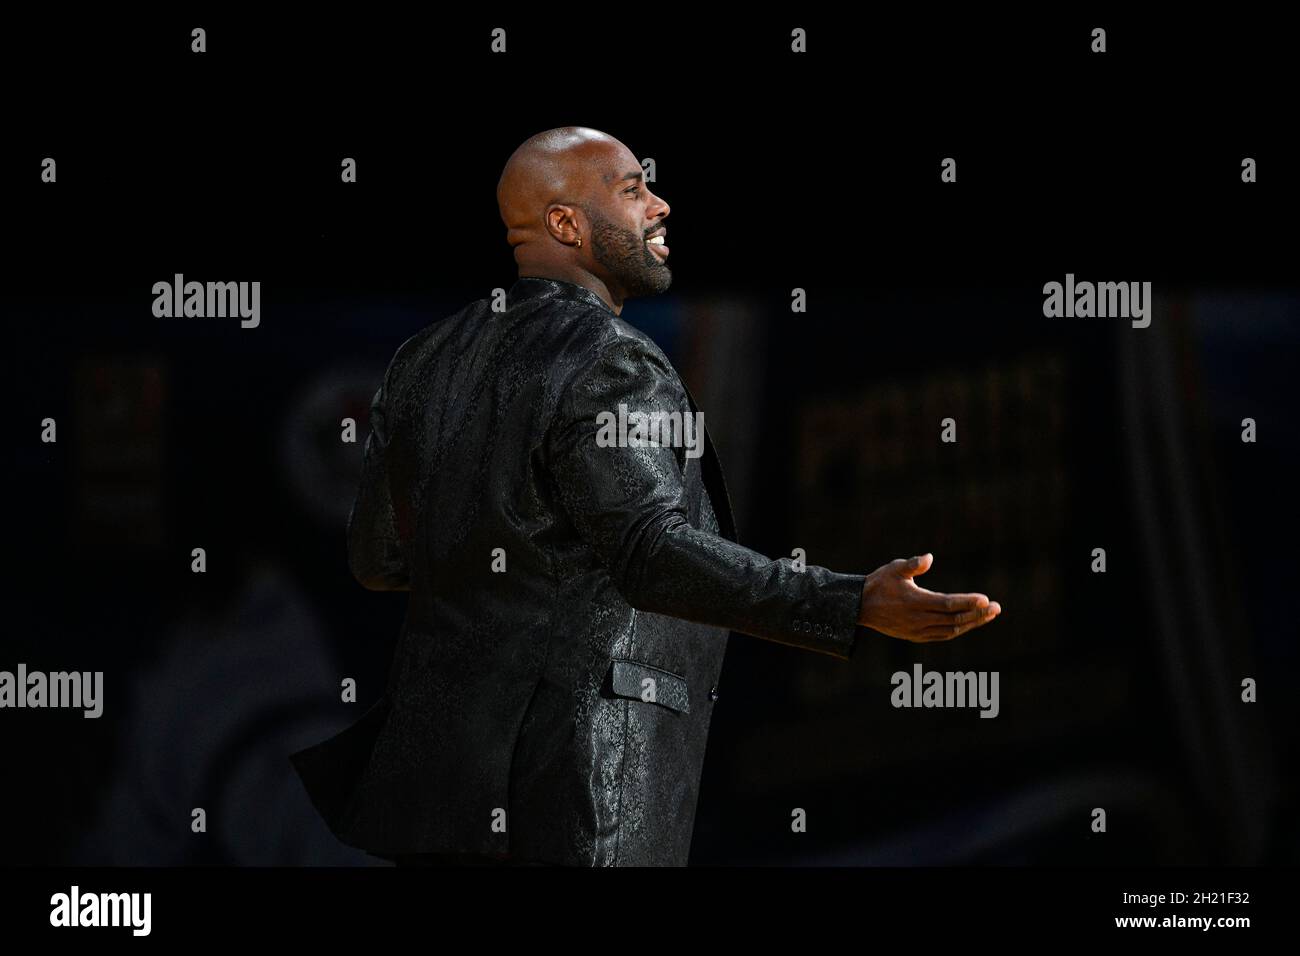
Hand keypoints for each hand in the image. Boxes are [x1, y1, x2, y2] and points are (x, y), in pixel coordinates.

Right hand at [858, 553, 1000, 642]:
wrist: (860, 608)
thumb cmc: (879, 584)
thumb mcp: (893, 569)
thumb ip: (912, 565)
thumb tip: (929, 557)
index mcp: (915, 602)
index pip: (947, 604)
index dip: (968, 602)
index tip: (986, 599)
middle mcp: (918, 619)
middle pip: (954, 619)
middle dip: (977, 614)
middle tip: (997, 608)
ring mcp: (918, 630)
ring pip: (951, 629)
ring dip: (972, 623)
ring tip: (988, 615)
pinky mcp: (916, 636)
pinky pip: (943, 635)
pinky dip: (958, 629)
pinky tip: (969, 623)